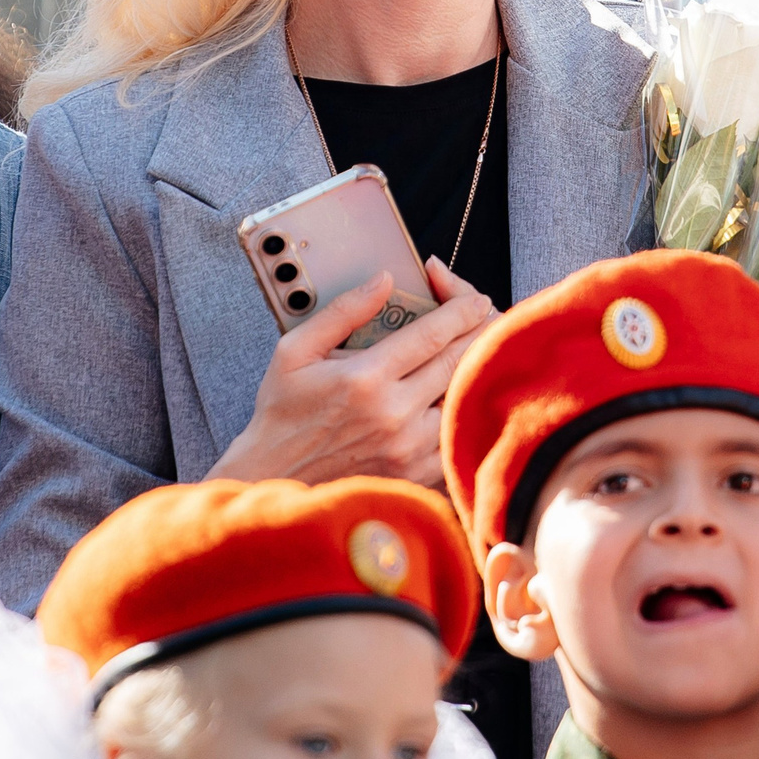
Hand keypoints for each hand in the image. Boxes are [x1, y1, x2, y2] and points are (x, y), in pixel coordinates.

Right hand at [209, 258, 497, 486]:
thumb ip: (343, 311)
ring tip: (477, 350)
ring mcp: (409, 449)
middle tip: (485, 315)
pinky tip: (461, 394)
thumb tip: (384, 280)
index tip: (475, 298)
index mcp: (366, 378)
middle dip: (480, 331)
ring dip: (477, 371)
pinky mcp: (416, 474)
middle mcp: (394, 414)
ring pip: (466, 399)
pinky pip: (459, 437)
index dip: (462, 309)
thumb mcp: (296, 350)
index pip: (433, 334)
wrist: (273, 479)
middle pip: (460, 363)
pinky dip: (465, 411)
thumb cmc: (283, 413)